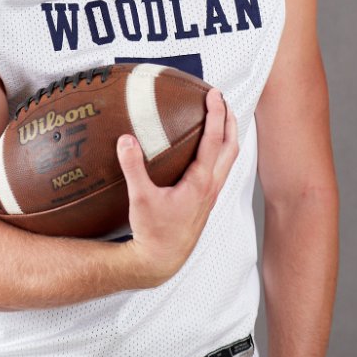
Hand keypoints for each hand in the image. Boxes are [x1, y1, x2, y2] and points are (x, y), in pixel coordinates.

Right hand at [116, 87, 237, 285]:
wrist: (161, 261)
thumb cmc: (154, 233)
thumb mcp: (140, 198)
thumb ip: (133, 168)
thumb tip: (126, 139)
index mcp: (200, 182)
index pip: (214, 140)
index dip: (216, 114)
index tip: (214, 94)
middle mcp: (210, 187)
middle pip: (230, 146)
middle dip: (229, 120)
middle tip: (223, 100)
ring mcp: (210, 195)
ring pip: (228, 159)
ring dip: (228, 136)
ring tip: (221, 119)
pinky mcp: (204, 201)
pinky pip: (219, 169)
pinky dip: (219, 152)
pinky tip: (206, 151)